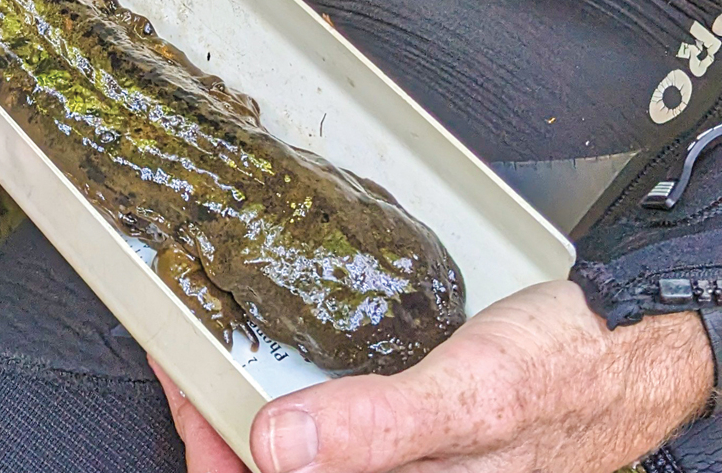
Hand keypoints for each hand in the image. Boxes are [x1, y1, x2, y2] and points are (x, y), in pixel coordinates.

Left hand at [152, 280, 714, 472]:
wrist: (628, 349)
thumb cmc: (569, 377)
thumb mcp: (474, 398)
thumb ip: (380, 428)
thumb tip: (280, 447)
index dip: (211, 457)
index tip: (182, 392)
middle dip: (215, 426)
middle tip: (182, 358)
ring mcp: (395, 466)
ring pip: (292, 452)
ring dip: (244, 407)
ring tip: (209, 350)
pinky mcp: (398, 439)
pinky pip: (324, 427)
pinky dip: (285, 392)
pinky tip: (272, 355)